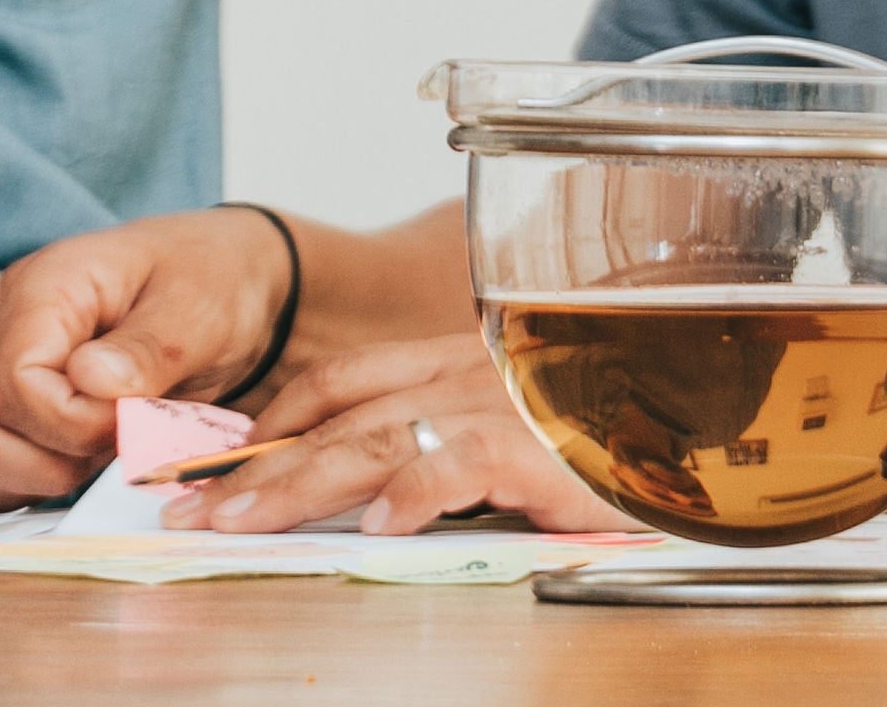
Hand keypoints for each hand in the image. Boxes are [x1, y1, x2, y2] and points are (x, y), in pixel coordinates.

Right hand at [0, 207, 290, 510]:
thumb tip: (92, 380)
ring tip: (80, 461)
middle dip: (43, 466)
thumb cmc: (207, 285)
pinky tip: (17, 488)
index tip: (128, 426)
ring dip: (11, 483)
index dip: (70, 427)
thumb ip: (149, 349)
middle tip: (109, 450)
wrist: (212, 279)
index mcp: (43, 288)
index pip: (14, 385)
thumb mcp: (201, 310)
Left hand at [156, 334, 618, 536]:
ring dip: (298, 483)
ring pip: (375, 437)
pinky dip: (414, 492)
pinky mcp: (539, 446)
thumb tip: (355, 495)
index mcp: (450, 362)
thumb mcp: (503, 434)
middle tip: (190, 507)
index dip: (270, 419)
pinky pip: (460, 463)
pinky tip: (376, 524)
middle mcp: (464, 373)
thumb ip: (432, 448)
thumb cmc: (601, 436)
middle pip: (335, 414)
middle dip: (254, 465)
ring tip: (240, 521)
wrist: (697, 427)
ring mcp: (499, 404)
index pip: (339, 377)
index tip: (213, 462)